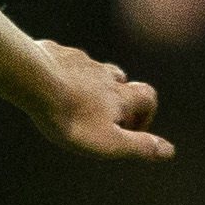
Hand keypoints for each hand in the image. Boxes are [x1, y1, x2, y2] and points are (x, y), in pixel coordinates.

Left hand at [29, 40, 175, 161]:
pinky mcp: (55, 54)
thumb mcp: (107, 142)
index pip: (148, 97)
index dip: (146, 112)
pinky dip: (64, 72)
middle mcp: (104, 74)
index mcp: (119, 95)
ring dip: (91, 83)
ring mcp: (79, 61)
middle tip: (103, 115)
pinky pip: (65, 61)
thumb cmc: (71, 116)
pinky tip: (49, 83)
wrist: (35, 82)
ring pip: (92, 69)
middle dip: (118, 97)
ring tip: (76, 100)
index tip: (132, 129)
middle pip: (121, 80)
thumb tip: (170, 151)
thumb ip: (139, 146)